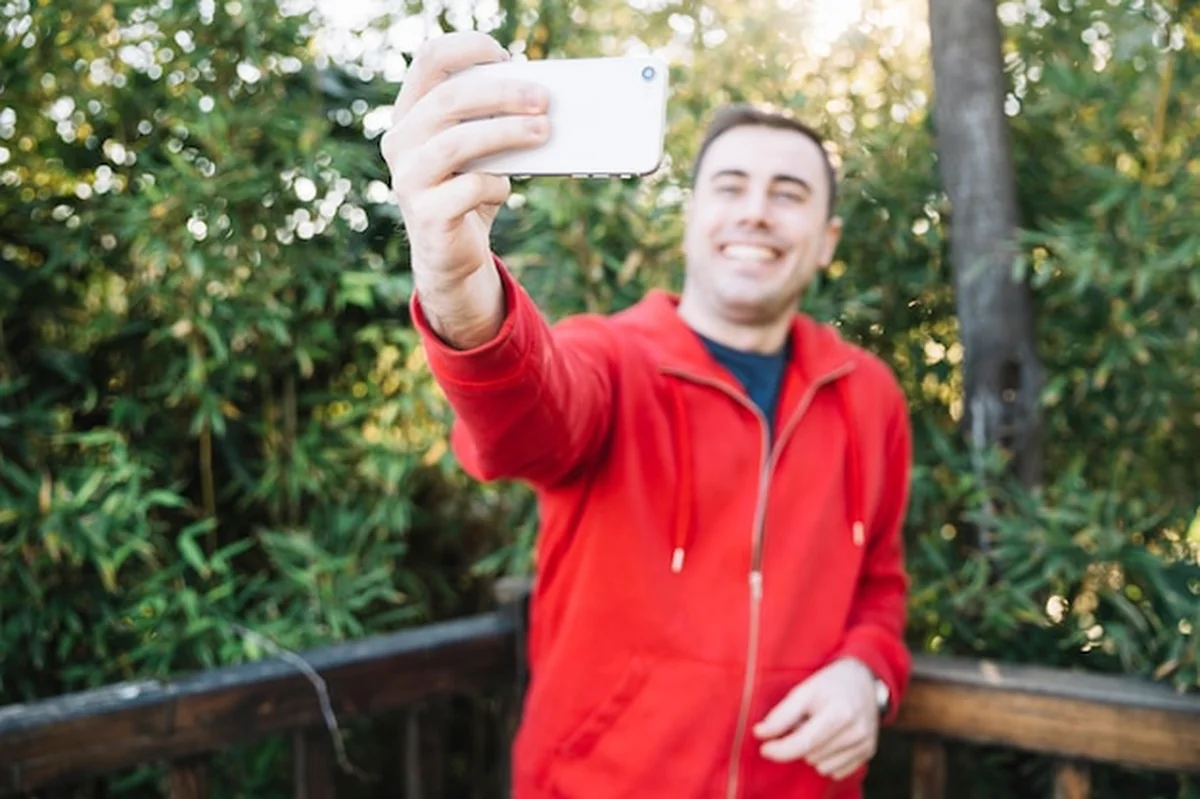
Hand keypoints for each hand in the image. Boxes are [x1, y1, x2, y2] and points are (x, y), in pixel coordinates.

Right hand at [379, 32, 549, 295]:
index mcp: (410, 114)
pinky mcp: (426, 214)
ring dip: (507, 132)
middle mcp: (400, 142)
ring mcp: (408, 178)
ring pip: (458, 142)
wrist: (453, 256)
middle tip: (542, 98)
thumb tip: (534, 93)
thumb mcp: (478, 149)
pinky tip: (504, 189)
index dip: (467, 49)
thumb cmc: (469, 191)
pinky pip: (469, 188)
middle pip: (449, 99)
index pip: (429, 60)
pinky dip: (496, 185)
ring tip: (544, 131)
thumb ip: (489, 119)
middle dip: (502, 94)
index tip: (505, 54)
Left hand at [753, 658, 879, 780]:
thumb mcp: (804, 691)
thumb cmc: (829, 684)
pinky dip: (826, 759)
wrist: (864, 679)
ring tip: (820, 727)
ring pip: (821, 766)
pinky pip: (835, 771)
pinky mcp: (868, 753)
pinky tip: (831, 738)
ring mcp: (865, 744)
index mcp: (840, 713)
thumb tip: (760, 734)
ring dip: (813, 751)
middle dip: (800, 741)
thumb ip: (781, 715)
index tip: (764, 748)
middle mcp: (856, 732)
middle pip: (810, 755)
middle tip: (806, 720)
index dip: (780, 749)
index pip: (804, 742)